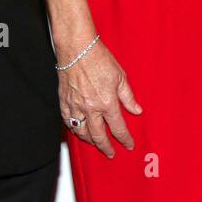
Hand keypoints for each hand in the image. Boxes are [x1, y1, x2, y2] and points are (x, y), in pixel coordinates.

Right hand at [58, 40, 141, 157]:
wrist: (77, 49)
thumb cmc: (99, 59)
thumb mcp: (120, 77)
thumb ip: (128, 97)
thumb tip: (137, 110)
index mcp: (107, 102)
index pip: (118, 128)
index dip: (124, 139)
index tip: (128, 145)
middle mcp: (90, 108)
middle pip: (98, 136)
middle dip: (106, 147)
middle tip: (110, 153)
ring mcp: (75, 106)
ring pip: (82, 132)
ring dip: (90, 141)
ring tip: (95, 143)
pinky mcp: (64, 102)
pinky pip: (68, 122)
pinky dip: (74, 130)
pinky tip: (78, 131)